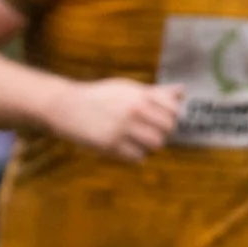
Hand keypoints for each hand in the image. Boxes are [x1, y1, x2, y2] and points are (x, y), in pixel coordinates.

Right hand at [50, 78, 184, 161]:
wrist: (65, 106)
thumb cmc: (99, 97)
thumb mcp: (127, 89)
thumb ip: (155, 92)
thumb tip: (182, 92)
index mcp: (140, 95)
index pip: (174, 110)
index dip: (171, 117)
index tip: (161, 119)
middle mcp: (134, 111)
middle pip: (167, 129)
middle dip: (161, 133)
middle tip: (148, 132)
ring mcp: (122, 128)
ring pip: (155, 145)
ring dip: (150, 145)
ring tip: (138, 141)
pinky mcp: (110, 145)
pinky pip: (137, 157)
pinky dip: (135, 155)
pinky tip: (125, 148)